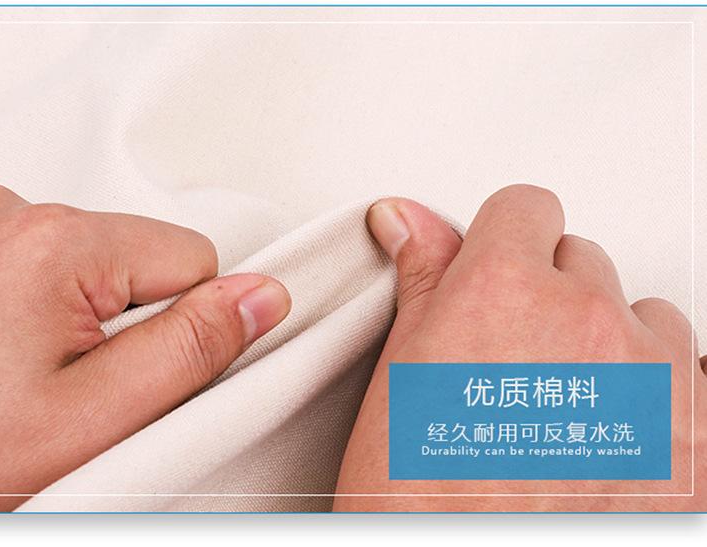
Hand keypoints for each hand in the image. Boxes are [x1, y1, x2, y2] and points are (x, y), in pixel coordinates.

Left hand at [0, 184, 290, 510]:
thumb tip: (262, 296)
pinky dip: (35, 308)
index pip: (193, 258)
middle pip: (138, 258)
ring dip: (76, 317)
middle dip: (122, 323)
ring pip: (91, 264)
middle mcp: (5, 211)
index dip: (179, 326)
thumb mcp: (93, 420)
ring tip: (22, 374)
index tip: (124, 373)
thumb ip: (192, 348)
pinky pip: (39, 264)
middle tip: (65, 386)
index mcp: (53, 242)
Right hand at [335, 184, 705, 510]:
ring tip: (565, 406)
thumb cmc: (422, 509)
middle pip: (581, 258)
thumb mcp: (400, 383)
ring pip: (647, 314)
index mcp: (502, 295)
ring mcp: (655, 380)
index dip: (503, 241)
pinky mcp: (699, 438)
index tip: (494, 269)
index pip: (525, 208)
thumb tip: (407, 219)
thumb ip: (421, 280)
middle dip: (550, 295)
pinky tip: (609, 438)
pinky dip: (657, 395)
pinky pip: (691, 375)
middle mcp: (587, 322)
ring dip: (612, 344)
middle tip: (512, 362)